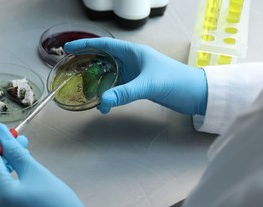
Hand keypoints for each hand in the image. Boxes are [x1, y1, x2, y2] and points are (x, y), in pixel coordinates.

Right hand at [65, 38, 207, 114]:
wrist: (195, 94)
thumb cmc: (176, 81)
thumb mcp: (148, 85)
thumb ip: (125, 93)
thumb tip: (102, 102)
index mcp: (133, 53)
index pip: (104, 45)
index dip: (85, 45)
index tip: (68, 48)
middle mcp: (131, 61)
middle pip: (103, 59)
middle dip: (87, 63)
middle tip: (70, 68)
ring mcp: (134, 74)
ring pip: (109, 75)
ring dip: (97, 83)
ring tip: (84, 91)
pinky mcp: (138, 86)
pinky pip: (117, 88)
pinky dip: (109, 95)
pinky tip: (104, 105)